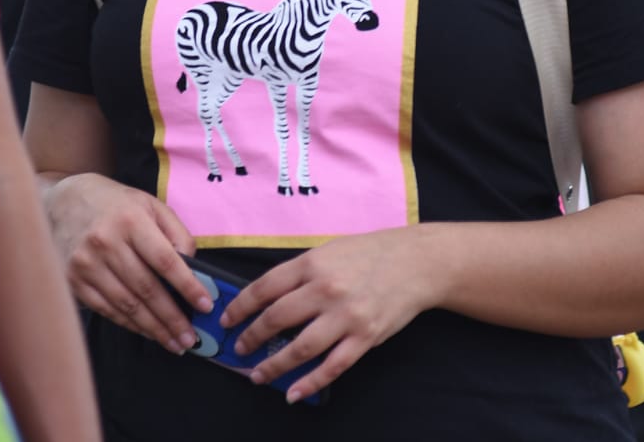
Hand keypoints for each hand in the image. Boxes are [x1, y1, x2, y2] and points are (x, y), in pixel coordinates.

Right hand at [44, 173, 213, 352]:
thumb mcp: (150, 205)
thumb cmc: (114, 204)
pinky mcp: (72, 280)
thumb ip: (176, 233)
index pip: (166, 260)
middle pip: (146, 289)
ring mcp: (86, 264)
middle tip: (191, 338)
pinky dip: (130, 324)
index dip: (188, 286)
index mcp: (130, 220)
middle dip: (172, 318)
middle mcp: (106, 242)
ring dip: (154, 328)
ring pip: (127, 305)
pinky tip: (147, 331)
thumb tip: (193, 268)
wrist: (61, 201)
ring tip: (174, 342)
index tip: (205, 305)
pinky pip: (107, 309)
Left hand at [220, 227, 436, 404]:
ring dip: (274, 365)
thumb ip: (301, 272)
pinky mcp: (365, 337)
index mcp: (313, 263)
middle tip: (238, 348)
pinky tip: (293, 392)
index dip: (241, 307)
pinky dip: (310, 382)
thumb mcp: (329, 250)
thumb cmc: (370, 253)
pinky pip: (332, 366)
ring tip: (257, 375)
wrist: (416, 262)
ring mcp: (346, 316)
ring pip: (300, 348)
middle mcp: (326, 289)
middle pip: (277, 318)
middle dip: (252, 336)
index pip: (264, 287)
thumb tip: (267, 297)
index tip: (227, 319)